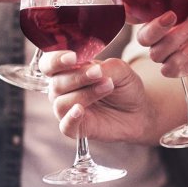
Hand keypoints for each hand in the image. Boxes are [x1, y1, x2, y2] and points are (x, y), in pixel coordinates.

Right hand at [40, 52, 158, 142]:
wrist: (138, 110)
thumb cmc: (124, 86)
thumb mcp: (120, 69)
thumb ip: (103, 67)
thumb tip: (90, 70)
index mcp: (68, 70)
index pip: (48, 64)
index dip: (55, 60)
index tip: (72, 58)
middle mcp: (63, 90)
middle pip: (56, 83)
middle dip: (78, 77)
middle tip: (99, 73)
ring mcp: (68, 109)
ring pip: (61, 102)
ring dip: (84, 94)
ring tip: (107, 86)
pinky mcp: (76, 128)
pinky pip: (65, 125)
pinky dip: (71, 117)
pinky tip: (80, 110)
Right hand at [137, 0, 187, 77]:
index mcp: (166, 9)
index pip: (137, 12)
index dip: (128, 12)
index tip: (130, 8)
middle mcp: (166, 30)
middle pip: (142, 36)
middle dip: (153, 28)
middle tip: (172, 17)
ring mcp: (174, 48)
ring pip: (154, 53)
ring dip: (171, 41)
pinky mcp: (184, 64)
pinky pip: (168, 69)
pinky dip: (177, 60)